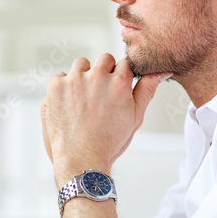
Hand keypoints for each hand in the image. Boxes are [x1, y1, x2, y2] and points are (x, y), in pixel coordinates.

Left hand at [41, 54, 169, 183]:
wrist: (81, 158)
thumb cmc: (110, 141)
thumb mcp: (135, 116)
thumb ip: (147, 89)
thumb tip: (160, 71)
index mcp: (119, 82)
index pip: (125, 62)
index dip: (122, 75)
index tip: (117, 86)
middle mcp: (97, 76)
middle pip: (104, 59)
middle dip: (104, 72)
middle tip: (100, 95)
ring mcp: (75, 80)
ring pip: (82, 64)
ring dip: (83, 75)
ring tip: (84, 99)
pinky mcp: (56, 86)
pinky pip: (61, 76)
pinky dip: (64, 87)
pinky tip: (69, 104)